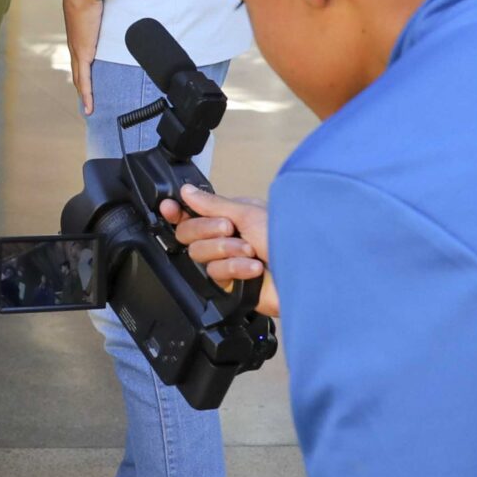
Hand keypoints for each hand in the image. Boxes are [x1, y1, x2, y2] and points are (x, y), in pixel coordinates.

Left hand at [63, 0, 104, 114]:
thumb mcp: (97, 9)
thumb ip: (103, 14)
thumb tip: (112, 9)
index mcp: (78, 38)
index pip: (80, 61)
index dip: (82, 74)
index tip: (85, 85)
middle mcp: (75, 47)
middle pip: (78, 74)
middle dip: (81, 90)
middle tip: (86, 104)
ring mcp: (78, 52)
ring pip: (80, 80)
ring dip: (84, 95)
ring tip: (88, 109)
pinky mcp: (83, 55)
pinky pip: (84, 80)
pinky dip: (86, 94)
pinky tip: (88, 106)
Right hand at [160, 185, 278, 319]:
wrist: (307, 275)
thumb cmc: (288, 237)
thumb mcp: (248, 213)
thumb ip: (213, 203)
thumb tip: (186, 191)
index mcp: (233, 215)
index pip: (195, 212)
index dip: (178, 210)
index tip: (168, 208)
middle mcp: (229, 237)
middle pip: (190, 233)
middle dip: (209, 229)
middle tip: (229, 229)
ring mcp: (230, 261)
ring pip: (200, 254)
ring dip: (226, 250)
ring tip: (250, 251)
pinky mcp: (232, 285)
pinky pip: (216, 274)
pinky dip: (235, 269)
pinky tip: (254, 269)